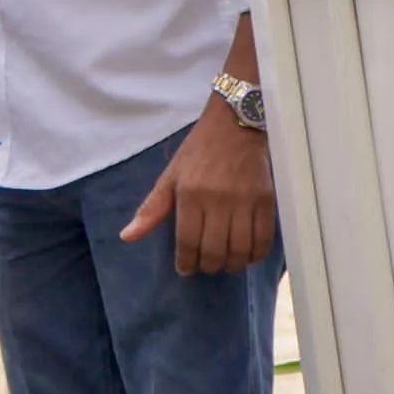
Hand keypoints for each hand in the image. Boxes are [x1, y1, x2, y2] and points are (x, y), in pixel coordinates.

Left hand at [120, 94, 278, 275]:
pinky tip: (246, 256)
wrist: (235, 124)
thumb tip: (127, 237)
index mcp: (190, 194)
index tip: (186, 268)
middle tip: (205, 266)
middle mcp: (218, 200)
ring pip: (240, 249)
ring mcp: (245, 202)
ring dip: (232, 264)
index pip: (188, 242)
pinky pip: (264, 239)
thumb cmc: (200, 150)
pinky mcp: (266, 201)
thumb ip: (152, 209)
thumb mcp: (171, 176)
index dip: (187, 262)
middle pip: (215, 251)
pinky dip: (255, 255)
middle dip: (208, 266)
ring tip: (225, 263)